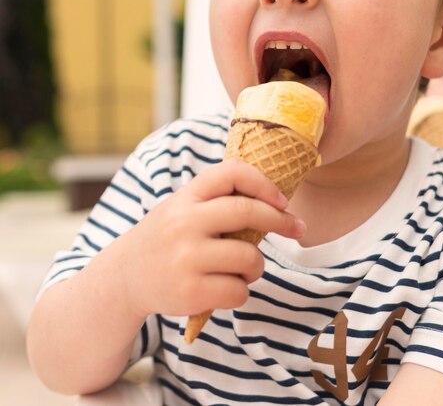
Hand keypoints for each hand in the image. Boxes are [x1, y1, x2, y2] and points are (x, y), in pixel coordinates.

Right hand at [119, 158, 304, 318]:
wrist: (123, 279)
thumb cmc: (167, 239)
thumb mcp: (183, 207)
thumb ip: (218, 200)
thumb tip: (276, 201)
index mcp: (186, 196)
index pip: (231, 172)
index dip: (263, 183)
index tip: (282, 200)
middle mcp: (184, 222)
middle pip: (247, 211)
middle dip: (280, 220)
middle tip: (297, 227)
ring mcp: (185, 257)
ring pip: (249, 258)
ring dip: (256, 266)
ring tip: (243, 269)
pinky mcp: (188, 291)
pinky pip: (238, 290)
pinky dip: (240, 291)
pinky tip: (224, 289)